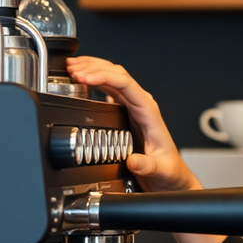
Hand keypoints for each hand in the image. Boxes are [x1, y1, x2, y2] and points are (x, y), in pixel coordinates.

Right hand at [66, 56, 201, 192]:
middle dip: (93, 68)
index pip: (126, 84)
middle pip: (117, 75)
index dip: (104, 77)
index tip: (85, 78)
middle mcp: (141, 105)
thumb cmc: (168, 169)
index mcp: (149, 112)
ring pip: (112, 78)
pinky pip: (109, 89)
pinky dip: (94, 81)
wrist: (171, 175)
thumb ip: (147, 166)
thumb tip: (133, 161)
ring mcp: (133, 107)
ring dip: (92, 70)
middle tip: (72, 68)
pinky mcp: (125, 112)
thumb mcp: (161, 171)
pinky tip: (82, 79)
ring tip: (72, 67)